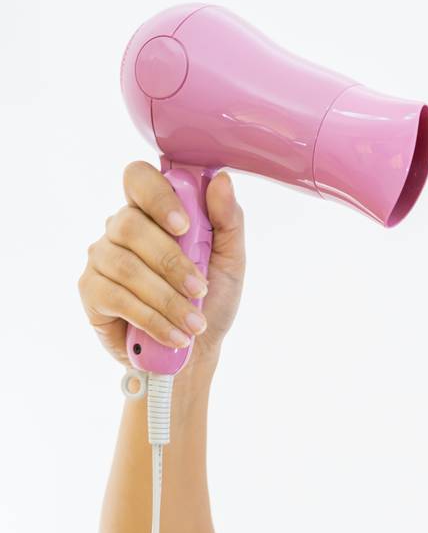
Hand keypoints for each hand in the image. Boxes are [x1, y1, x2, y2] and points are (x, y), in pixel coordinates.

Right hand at [78, 160, 245, 367]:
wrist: (196, 353)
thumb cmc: (210, 302)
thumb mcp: (230, 262)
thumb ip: (228, 221)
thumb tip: (222, 181)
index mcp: (153, 211)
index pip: (140, 179)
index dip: (158, 196)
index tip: (184, 226)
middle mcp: (120, 228)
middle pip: (130, 225)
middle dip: (171, 261)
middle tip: (200, 289)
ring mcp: (102, 258)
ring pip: (126, 266)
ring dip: (167, 298)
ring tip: (194, 323)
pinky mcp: (91, 291)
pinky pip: (117, 297)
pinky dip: (152, 319)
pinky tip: (174, 335)